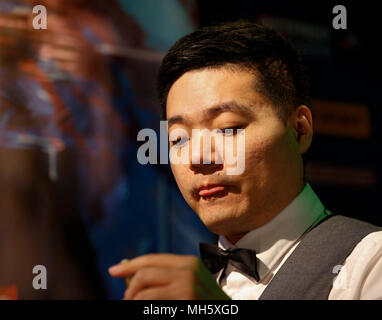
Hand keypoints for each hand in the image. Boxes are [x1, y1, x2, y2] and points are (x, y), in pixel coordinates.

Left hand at [108, 253, 230, 299]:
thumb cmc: (204, 301)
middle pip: (144, 273)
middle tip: (126, 299)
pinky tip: (147, 310)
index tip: (113, 270)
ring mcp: (187, 287)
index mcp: (188, 262)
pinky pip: (151, 304)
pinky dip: (142, 307)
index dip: (130, 264)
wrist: (226, 313)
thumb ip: (164, 276)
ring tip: (134, 306)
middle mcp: (188, 271)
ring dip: (133, 300)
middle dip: (129, 287)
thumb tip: (128, 273)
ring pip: (144, 291)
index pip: (151, 259)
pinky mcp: (185, 302)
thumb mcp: (188, 282)